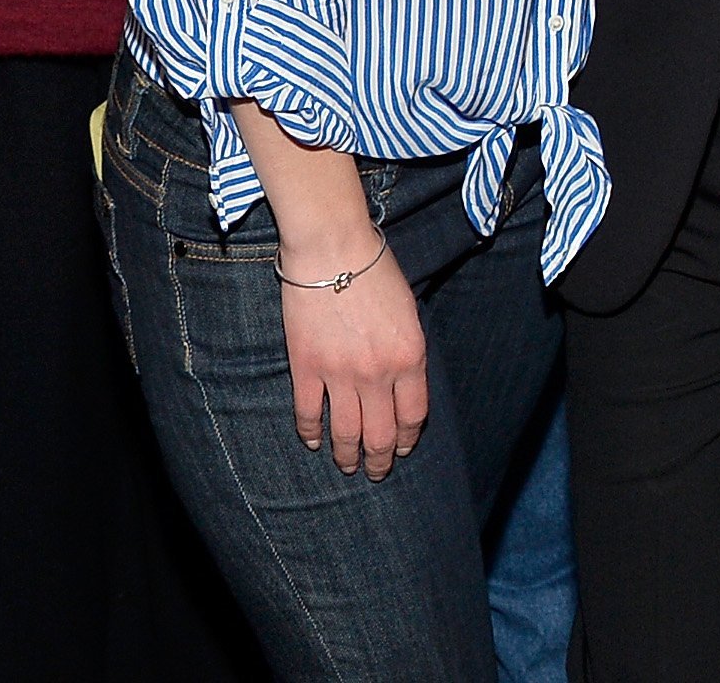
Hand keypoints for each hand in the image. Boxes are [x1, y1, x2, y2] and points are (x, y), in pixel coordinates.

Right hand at [282, 242, 429, 476]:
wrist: (332, 248)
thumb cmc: (375, 270)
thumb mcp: (409, 311)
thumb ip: (407, 352)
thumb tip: (402, 385)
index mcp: (409, 357)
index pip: (413, 416)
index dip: (407, 439)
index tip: (402, 448)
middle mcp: (378, 373)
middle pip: (380, 435)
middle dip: (379, 461)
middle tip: (375, 472)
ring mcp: (340, 373)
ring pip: (345, 433)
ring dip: (347, 456)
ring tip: (347, 466)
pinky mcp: (306, 367)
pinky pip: (309, 414)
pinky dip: (311, 434)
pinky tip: (314, 443)